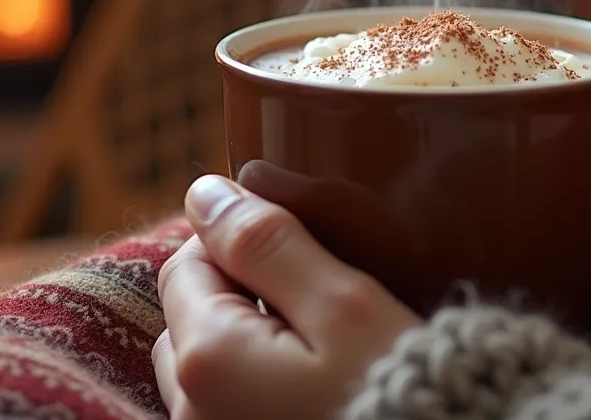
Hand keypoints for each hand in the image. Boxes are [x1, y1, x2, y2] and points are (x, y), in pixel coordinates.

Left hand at [154, 175, 421, 419]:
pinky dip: (256, 383)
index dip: (243, 243)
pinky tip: (312, 388)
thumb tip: (205, 192)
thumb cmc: (402, 390)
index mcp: (207, 355)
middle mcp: (190, 408)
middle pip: (189, 314)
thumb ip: (266, 242)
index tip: (306, 255)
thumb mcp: (344, 305)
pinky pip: (226, 403)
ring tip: (318, 350)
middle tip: (320, 304)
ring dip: (247, 341)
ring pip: (204, 363)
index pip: (188, 261)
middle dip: (242, 294)